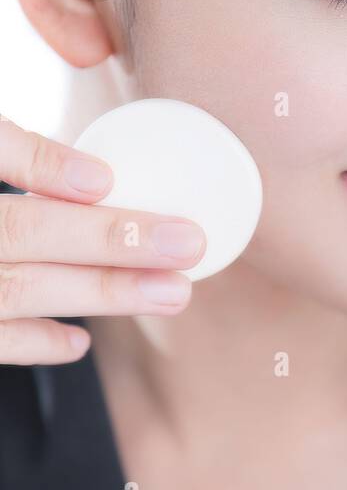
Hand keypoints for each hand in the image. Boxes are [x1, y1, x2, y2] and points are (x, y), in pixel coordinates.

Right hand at [0, 115, 206, 364]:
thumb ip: (7, 148)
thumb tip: (92, 179)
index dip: (40, 162)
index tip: (103, 179)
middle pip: (15, 231)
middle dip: (106, 240)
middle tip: (186, 243)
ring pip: (14, 289)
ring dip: (97, 292)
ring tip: (169, 292)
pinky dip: (31, 341)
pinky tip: (81, 342)